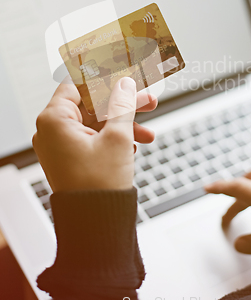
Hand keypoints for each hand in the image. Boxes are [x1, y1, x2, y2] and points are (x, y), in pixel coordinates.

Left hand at [32, 77, 156, 191]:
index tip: (123, 72)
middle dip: (123, 104)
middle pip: (92, 105)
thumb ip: (122, 104)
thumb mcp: (117, 138)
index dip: (103, 78)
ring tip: (148, 133)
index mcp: (55, 120)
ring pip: (97, 123)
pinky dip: (115, 140)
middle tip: (148, 100)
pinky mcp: (72, 159)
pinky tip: (134, 147)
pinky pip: (95, 140)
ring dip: (124, 125)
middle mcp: (53, 131)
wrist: (96, 227)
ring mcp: (62, 146)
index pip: (78, 84)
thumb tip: (125, 84)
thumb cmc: (99, 186)